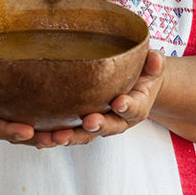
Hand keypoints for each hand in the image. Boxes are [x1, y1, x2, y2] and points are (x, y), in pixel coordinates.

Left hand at [25, 49, 167, 147]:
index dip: (127, 107)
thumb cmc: (142, 75)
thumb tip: (156, 58)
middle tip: (88, 121)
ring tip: (55, 137)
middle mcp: (117, 121)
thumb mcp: (152, 68)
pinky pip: (68, 134)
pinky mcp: (81, 125)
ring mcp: (99, 124)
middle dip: (97, 126)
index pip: (133, 109)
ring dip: (70, 138)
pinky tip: (38, 138)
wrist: (136, 88)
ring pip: (84, 136)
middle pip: (107, 128)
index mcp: (136, 107)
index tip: (119, 102)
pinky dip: (54, 138)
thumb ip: (154, 64)